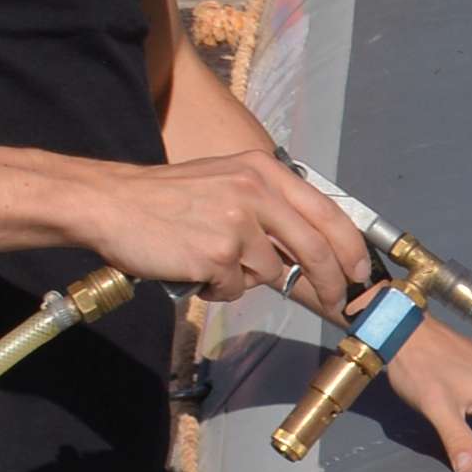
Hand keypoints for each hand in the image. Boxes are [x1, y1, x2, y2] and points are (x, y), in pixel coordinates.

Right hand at [74, 149, 375, 306]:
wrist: (112, 204)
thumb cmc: (167, 197)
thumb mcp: (227, 180)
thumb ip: (269, 205)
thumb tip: (310, 247)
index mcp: (263, 170)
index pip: (327, 212)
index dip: (351, 247)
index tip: (359, 270)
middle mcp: (256, 192)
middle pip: (315, 249)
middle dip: (332, 283)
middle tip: (338, 302)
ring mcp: (237, 224)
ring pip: (269, 272)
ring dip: (246, 278)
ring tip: (211, 259)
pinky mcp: (216, 255)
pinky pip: (233, 288)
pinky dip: (217, 288)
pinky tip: (193, 268)